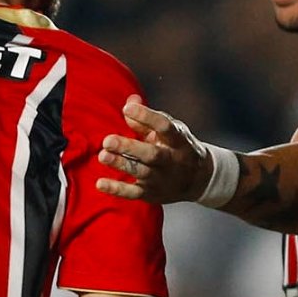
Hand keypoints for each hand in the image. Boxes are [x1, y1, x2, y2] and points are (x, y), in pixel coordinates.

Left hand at [95, 96, 212, 203]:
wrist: (197, 180)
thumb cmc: (176, 147)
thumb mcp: (168, 131)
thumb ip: (147, 119)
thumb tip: (129, 102)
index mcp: (177, 140)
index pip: (164, 127)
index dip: (147, 116)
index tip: (128, 108)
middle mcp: (171, 160)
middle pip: (151, 154)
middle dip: (129, 147)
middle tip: (107, 140)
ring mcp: (161, 179)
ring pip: (141, 172)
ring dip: (120, 164)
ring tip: (103, 156)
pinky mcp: (151, 193)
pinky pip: (133, 193)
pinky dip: (117, 189)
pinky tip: (100, 183)